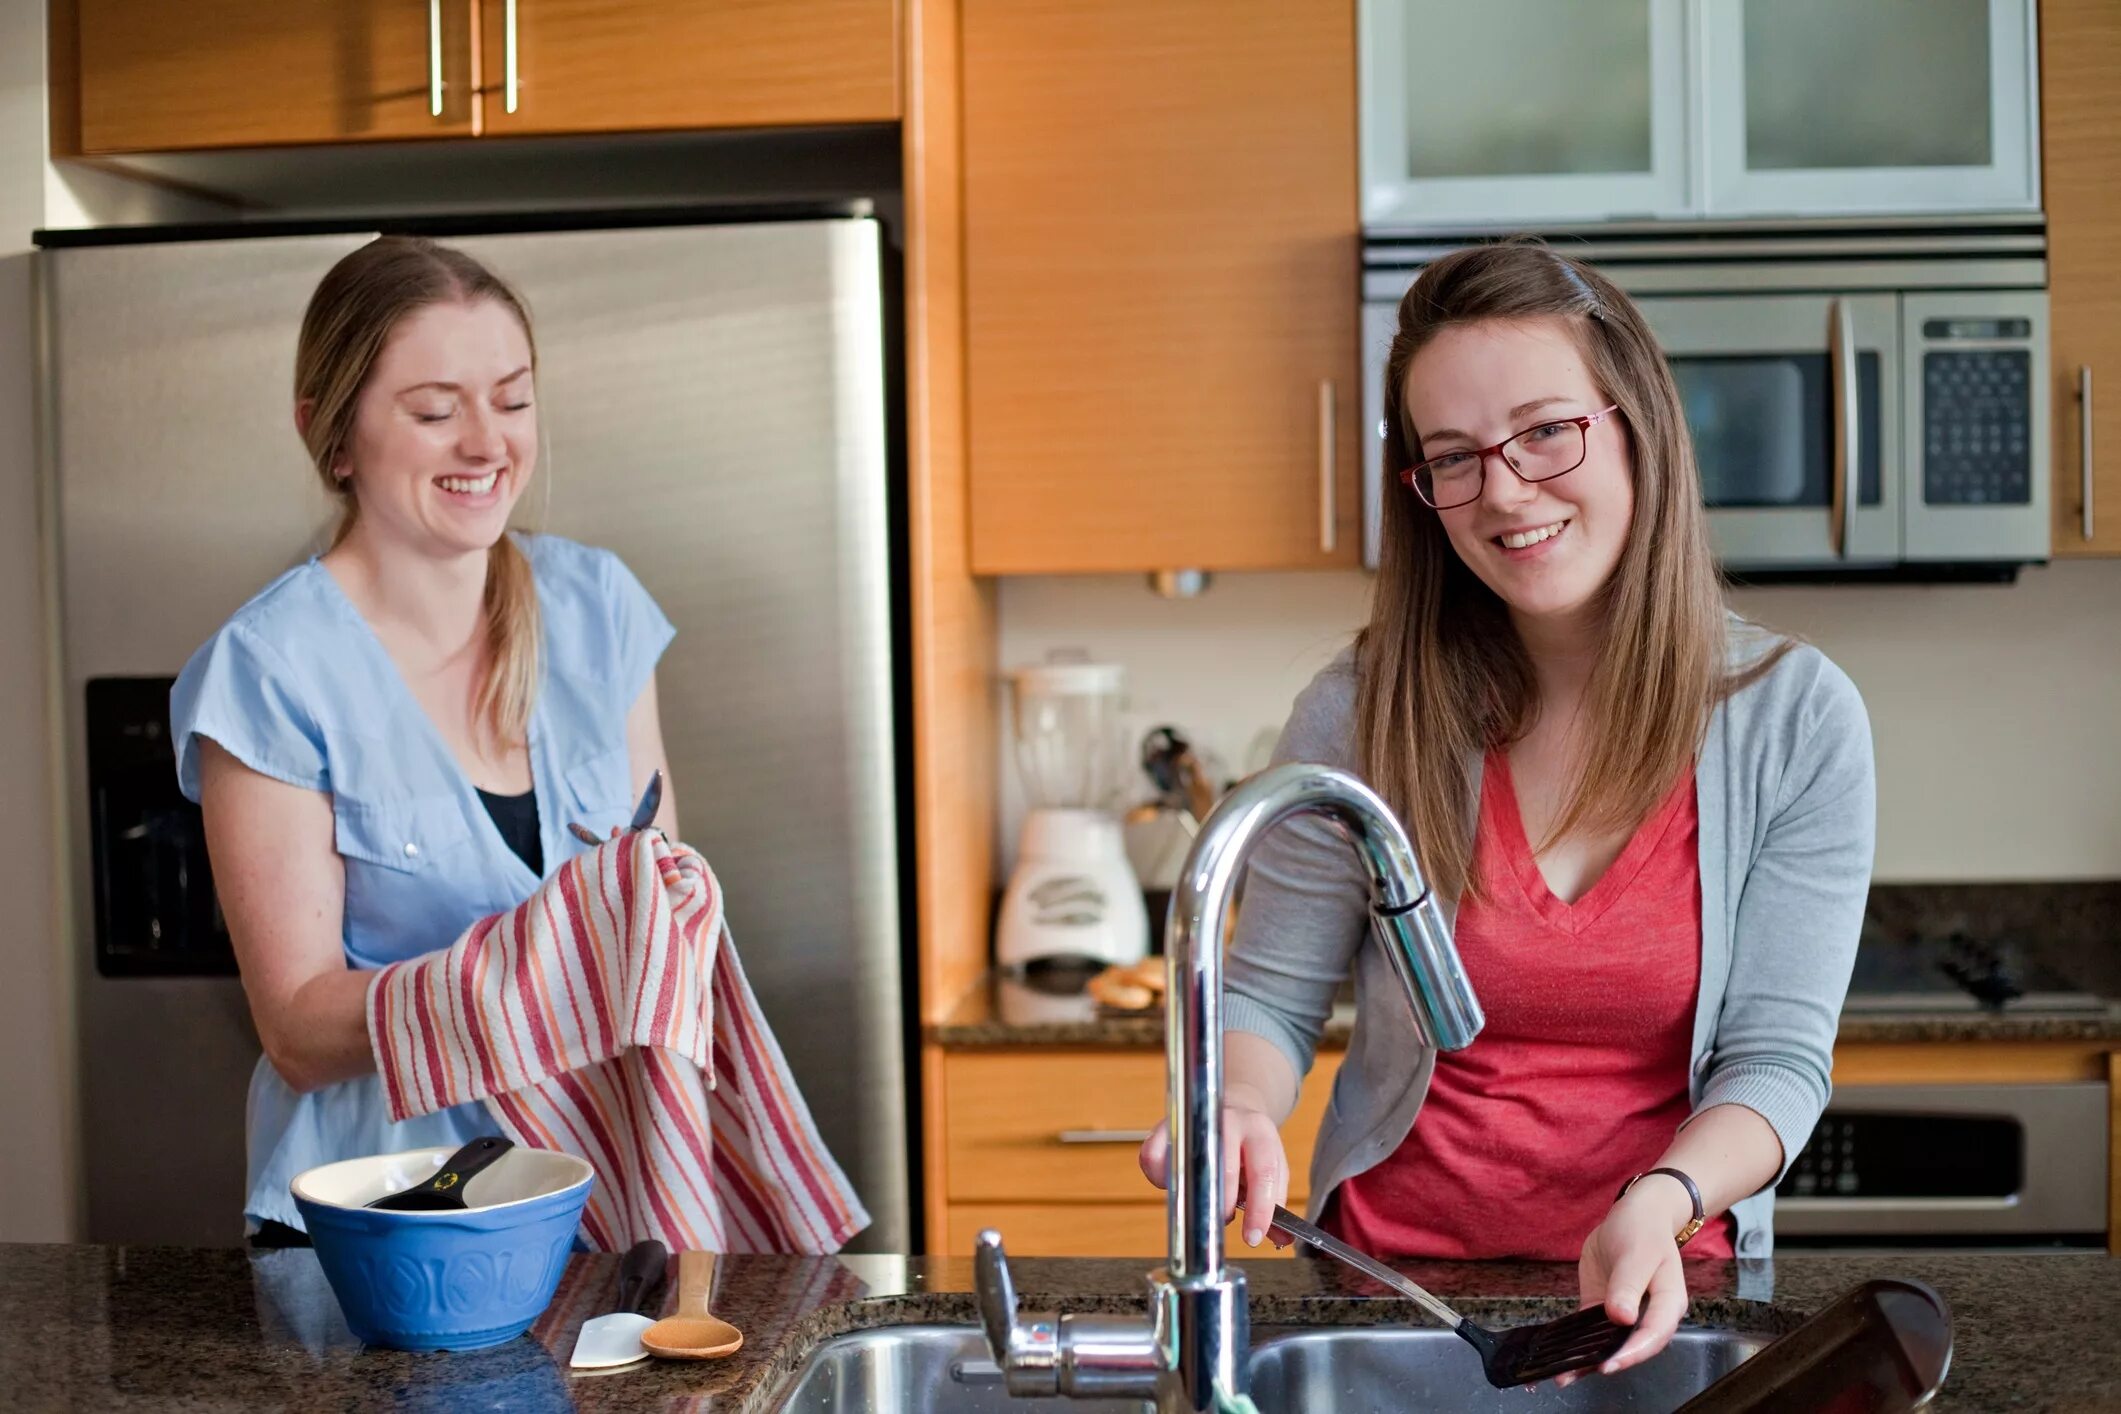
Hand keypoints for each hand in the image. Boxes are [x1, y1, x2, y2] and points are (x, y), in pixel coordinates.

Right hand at [1136, 1086, 1289, 1247]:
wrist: (1234, 1107)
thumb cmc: (1252, 1147)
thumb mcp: (1272, 1170)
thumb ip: (1276, 1203)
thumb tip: (1281, 1237)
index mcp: (1260, 1133)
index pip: (1263, 1173)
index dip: (1259, 1209)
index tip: (1253, 1236)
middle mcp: (1229, 1121)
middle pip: (1225, 1167)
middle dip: (1223, 1204)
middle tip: (1222, 1221)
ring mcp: (1198, 1121)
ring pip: (1189, 1158)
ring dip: (1191, 1190)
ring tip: (1197, 1203)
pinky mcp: (1170, 1125)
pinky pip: (1155, 1152)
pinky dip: (1157, 1174)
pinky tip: (1169, 1185)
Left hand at [1560, 1179, 1692, 1384]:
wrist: (1635, 1216)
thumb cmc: (1642, 1231)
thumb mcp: (1637, 1253)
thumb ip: (1629, 1285)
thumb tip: (1622, 1317)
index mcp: (1668, 1303)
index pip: (1653, 1334)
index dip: (1632, 1352)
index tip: (1609, 1363)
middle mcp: (1649, 1315)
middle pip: (1632, 1346)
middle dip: (1607, 1362)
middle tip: (1576, 1373)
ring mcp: (1626, 1314)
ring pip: (1610, 1343)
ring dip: (1588, 1360)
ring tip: (1562, 1376)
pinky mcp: (1604, 1308)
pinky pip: (1592, 1331)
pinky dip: (1578, 1344)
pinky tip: (1561, 1358)